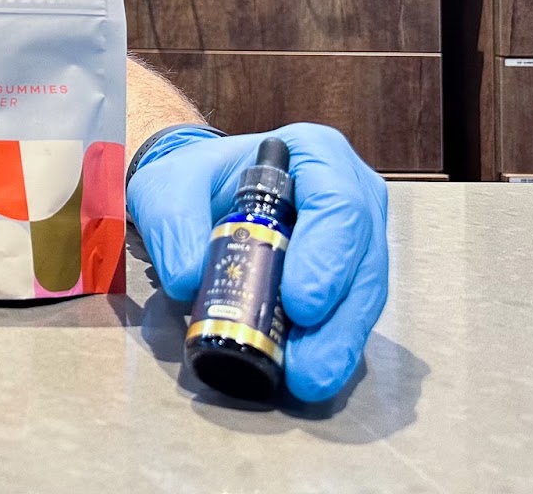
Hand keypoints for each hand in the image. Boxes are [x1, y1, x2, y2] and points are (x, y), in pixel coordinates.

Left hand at [126, 122, 388, 402]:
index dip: (327, 257)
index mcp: (316, 154)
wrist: (197, 195)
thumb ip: (174, 225)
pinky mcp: (348, 279)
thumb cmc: (193, 181)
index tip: (300, 303)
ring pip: (364, 294)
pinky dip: (330, 345)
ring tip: (307, 378)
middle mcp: (352, 193)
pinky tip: (308, 373)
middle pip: (363, 258)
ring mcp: (357, 239)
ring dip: (338, 341)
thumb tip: (189, 279)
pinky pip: (349, 315)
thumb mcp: (168, 189)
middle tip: (308, 363)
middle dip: (338, 317)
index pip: (337, 202)